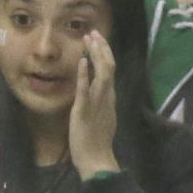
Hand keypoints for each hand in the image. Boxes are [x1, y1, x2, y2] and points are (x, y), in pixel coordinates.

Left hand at [68, 30, 119, 177]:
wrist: (96, 160)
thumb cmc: (97, 142)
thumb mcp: (101, 117)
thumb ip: (100, 101)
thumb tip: (95, 88)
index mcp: (110, 98)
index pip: (110, 70)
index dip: (105, 53)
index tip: (98, 40)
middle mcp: (107, 97)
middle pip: (109, 67)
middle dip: (102, 48)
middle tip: (93, 32)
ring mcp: (97, 103)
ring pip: (101, 73)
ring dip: (95, 55)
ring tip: (88, 39)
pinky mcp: (84, 110)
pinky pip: (85, 90)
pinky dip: (84, 74)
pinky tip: (81, 61)